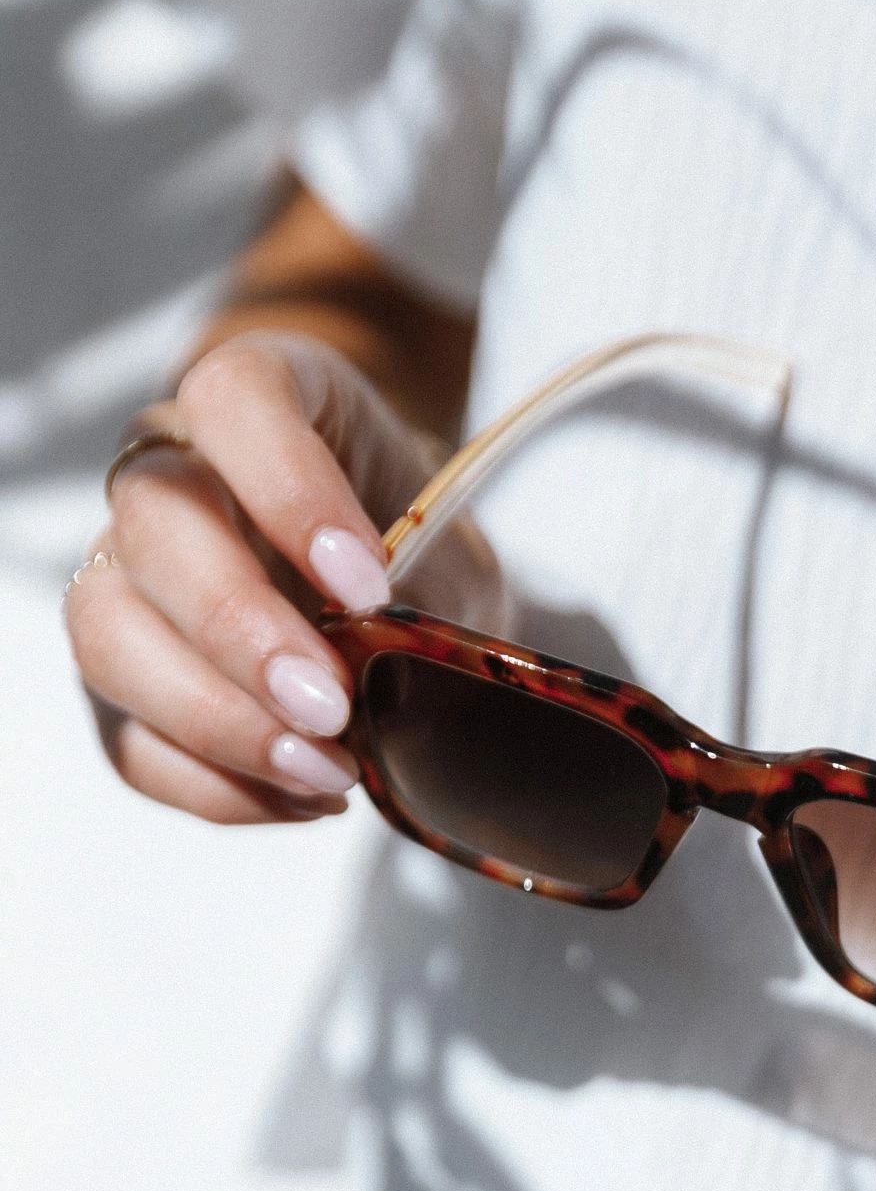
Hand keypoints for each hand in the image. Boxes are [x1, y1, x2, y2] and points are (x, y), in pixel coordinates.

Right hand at [65, 333, 487, 824]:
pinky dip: (214, 784)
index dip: (289, 490)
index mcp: (256, 396)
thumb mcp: (450, 541)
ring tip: (324, 770)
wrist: (397, 568)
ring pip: (108, 635)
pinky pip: (130, 737)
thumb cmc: (414, 535)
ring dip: (215, 721)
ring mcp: (126, 571)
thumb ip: (424, 586)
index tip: (367, 583)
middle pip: (153, 528)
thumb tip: (402, 680)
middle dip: (241, 632)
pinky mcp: (123, 676)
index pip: (233, 400)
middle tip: (332, 705)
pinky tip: (301, 795)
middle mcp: (166, 471)